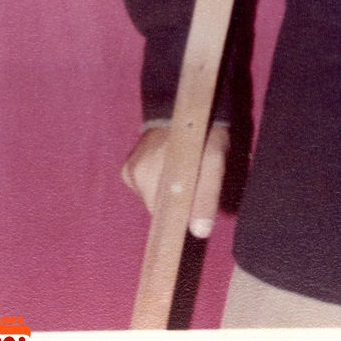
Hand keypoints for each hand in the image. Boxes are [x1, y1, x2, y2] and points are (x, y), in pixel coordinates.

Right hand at [120, 123, 229, 239]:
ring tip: (178, 174)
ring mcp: (129, 171)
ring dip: (164, 195)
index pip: (164, 217)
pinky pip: (142, 190)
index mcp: (157, 172)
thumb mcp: (214, 160)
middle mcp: (138, 172)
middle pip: (157, 209)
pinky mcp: (126, 170)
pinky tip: (164, 170)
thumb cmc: (202, 135)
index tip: (188, 217)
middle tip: (190, 183)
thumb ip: (206, 195)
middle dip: (174, 204)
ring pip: (149, 200)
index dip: (177, 219)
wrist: (182, 109)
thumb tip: (199, 231)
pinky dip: (154, 187)